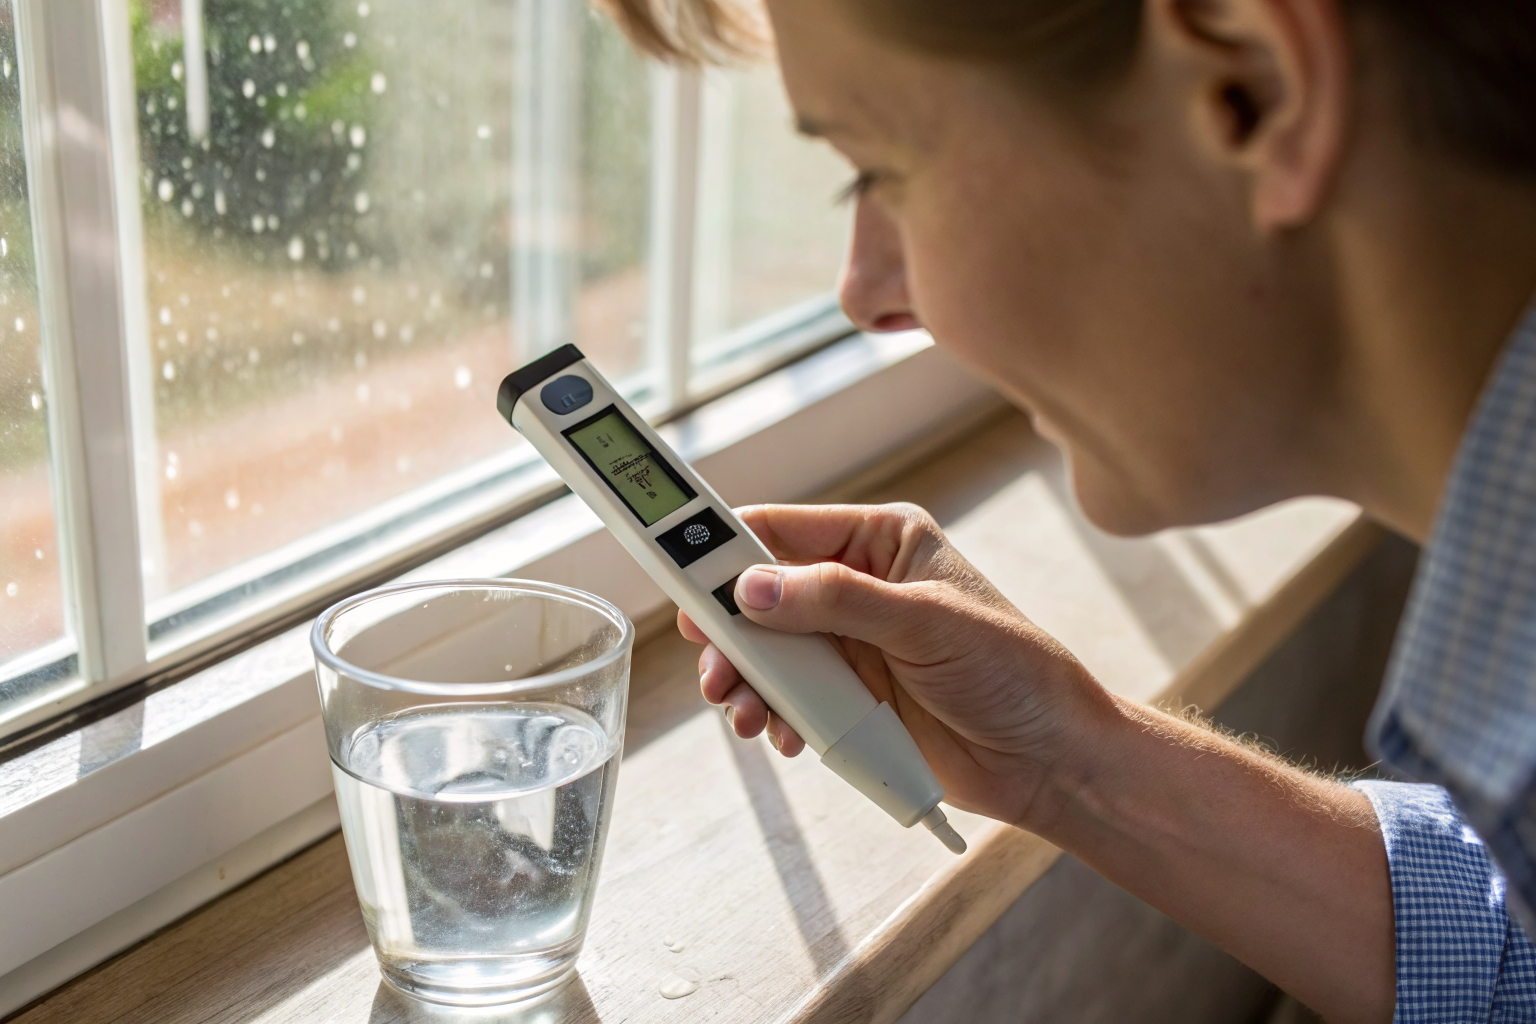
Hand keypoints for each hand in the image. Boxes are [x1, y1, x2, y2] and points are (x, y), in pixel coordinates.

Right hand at [679, 502, 1112, 826]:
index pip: (782, 529)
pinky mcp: (846, 696)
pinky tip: (782, 735)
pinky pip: (784, 698)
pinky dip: (771, 716)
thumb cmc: (1013, 672)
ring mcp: (848, 644)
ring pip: (764, 652)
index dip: (725, 548)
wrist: (1047, 759)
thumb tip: (754, 587)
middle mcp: (857, 586)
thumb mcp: (924, 623)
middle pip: (758, 594)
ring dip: (745, 682)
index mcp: (880, 541)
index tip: (680, 570)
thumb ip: (836, 600)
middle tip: (712, 662)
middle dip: (729, 631)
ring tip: (745, 713)